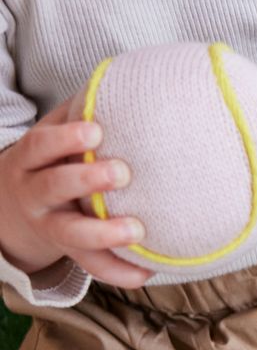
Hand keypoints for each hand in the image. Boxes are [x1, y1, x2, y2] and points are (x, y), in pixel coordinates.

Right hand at [0, 103, 152, 290]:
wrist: (16, 208)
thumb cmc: (52, 160)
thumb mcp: (55, 135)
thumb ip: (80, 111)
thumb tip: (123, 77)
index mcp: (31, 159)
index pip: (41, 145)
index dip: (65, 138)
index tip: (96, 130)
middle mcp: (35, 194)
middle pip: (52, 187)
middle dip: (85, 179)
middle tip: (122, 172)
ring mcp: (50, 225)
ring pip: (69, 234)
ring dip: (103, 233)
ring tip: (136, 229)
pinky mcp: (69, 253)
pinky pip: (92, 267)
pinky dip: (119, 272)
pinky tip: (147, 273)